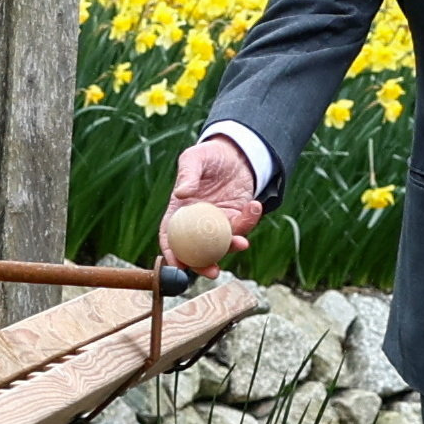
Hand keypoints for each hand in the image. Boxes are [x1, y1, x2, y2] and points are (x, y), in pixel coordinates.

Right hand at [158, 137, 261, 272]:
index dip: (170, 252)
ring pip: (222, 244)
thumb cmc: (209, 154)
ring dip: (231, 247)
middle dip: (203, 265)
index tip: (176, 264)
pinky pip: (242, 227)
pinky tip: (254, 206)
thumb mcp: (194, 158)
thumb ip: (187, 174)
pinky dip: (249, 221)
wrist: (236, 152)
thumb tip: (181, 193)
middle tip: (213, 271)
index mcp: (179, 210)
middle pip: (196, 250)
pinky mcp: (236, 218)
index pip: (170, 235)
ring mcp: (217, 222)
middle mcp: (196, 221)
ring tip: (241, 242)